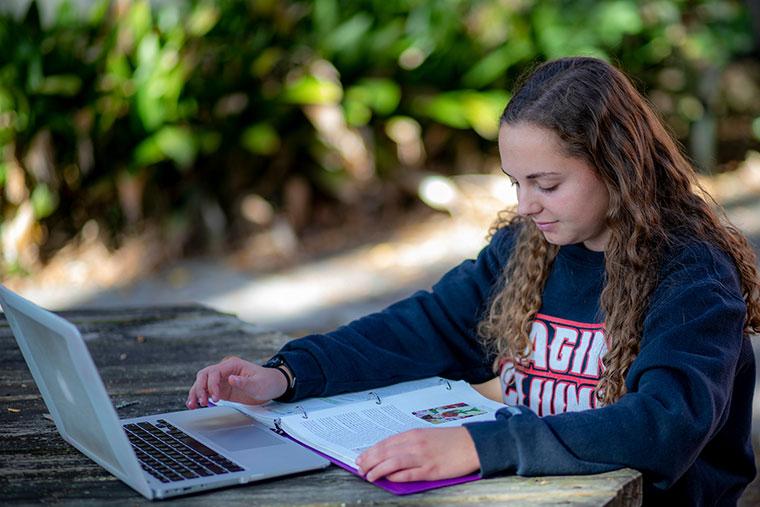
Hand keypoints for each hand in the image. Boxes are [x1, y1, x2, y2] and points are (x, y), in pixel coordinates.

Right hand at [186, 356, 286, 408]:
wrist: (272, 386)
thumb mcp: (259, 383)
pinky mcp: (222, 389)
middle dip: (200, 388)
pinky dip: (200, 397)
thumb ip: (244, 382)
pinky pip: (207, 391)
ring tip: (192, 405)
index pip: (215, 372)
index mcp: (233, 365)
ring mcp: (222, 380)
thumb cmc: (267, 381)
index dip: (212, 385)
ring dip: (196, 393)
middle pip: (204, 375)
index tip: (216, 397)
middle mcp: (225, 371)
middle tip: (202, 401)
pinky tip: (194, 404)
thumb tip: (231, 379)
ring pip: (202, 383)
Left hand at [355, 427, 479, 481]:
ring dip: (378, 470)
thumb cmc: (450, 440)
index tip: (361, 458)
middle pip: (386, 452)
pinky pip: (409, 474)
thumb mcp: (426, 436)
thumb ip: (409, 444)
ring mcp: (423, 457)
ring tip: (369, 476)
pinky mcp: (431, 470)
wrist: (471, 444)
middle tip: (359, 468)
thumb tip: (390, 455)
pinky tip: (388, 479)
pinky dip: (396, 477)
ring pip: (393, 463)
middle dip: (369, 461)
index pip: (386, 443)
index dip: (371, 451)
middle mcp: (415, 444)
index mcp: (413, 434)